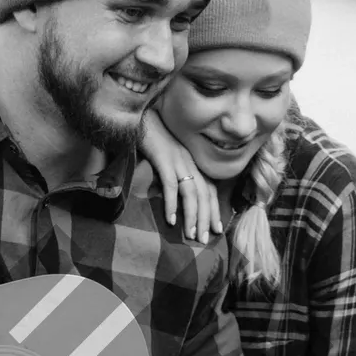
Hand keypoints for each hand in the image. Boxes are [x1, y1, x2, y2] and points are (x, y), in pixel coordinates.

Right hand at [141, 109, 221, 241]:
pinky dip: (172, 204)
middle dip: (206, 219)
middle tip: (204, 240)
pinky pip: (171, 185)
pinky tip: (171, 220)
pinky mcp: (164, 158)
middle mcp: (190, 162)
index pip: (209, 190)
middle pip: (204, 194)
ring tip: (191, 235)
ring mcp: (178, 160)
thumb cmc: (150, 137)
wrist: (139, 115)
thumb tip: (174, 197)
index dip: (214, 210)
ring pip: (191, 193)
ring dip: (192, 216)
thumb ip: (173, 173)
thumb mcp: (167, 157)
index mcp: (192, 162)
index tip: (216, 229)